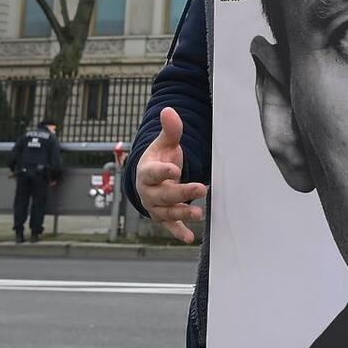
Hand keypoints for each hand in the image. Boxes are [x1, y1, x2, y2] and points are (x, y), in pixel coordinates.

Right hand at [135, 108, 206, 243]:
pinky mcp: (162, 217)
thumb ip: (170, 130)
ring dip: (182, 214)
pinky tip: (190, 238)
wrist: (149, 178)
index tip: (175, 170)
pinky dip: (178, 232)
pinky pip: (169, 226)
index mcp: (146, 172)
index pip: (153, 172)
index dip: (163, 171)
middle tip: (201, 188)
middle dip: (182, 193)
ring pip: (167, 212)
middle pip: (164, 194)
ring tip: (198, 213)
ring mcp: (155, 206)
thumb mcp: (164, 143)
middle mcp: (148, 192)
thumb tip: (168, 110)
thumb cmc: (159, 159)